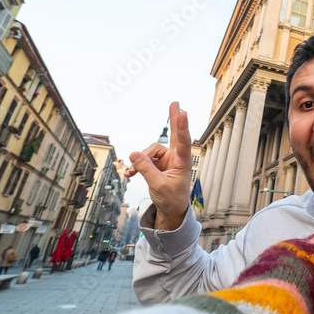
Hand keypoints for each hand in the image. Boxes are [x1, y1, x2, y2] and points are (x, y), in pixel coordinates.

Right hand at [126, 102, 192, 230]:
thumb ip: (146, 170)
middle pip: (175, 135)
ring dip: (140, 160)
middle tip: (175, 103)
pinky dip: (137, 166)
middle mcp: (175, 158)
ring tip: (132, 173)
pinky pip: (144, 159)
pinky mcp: (157, 164)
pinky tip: (130, 173)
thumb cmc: (171, 199)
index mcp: (182, 163)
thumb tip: (134, 154)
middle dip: (173, 120)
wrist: (171, 210)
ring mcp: (166, 160)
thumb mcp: (158, 186)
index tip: (183, 113)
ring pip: (150, 151)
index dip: (182, 128)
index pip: (183, 143)